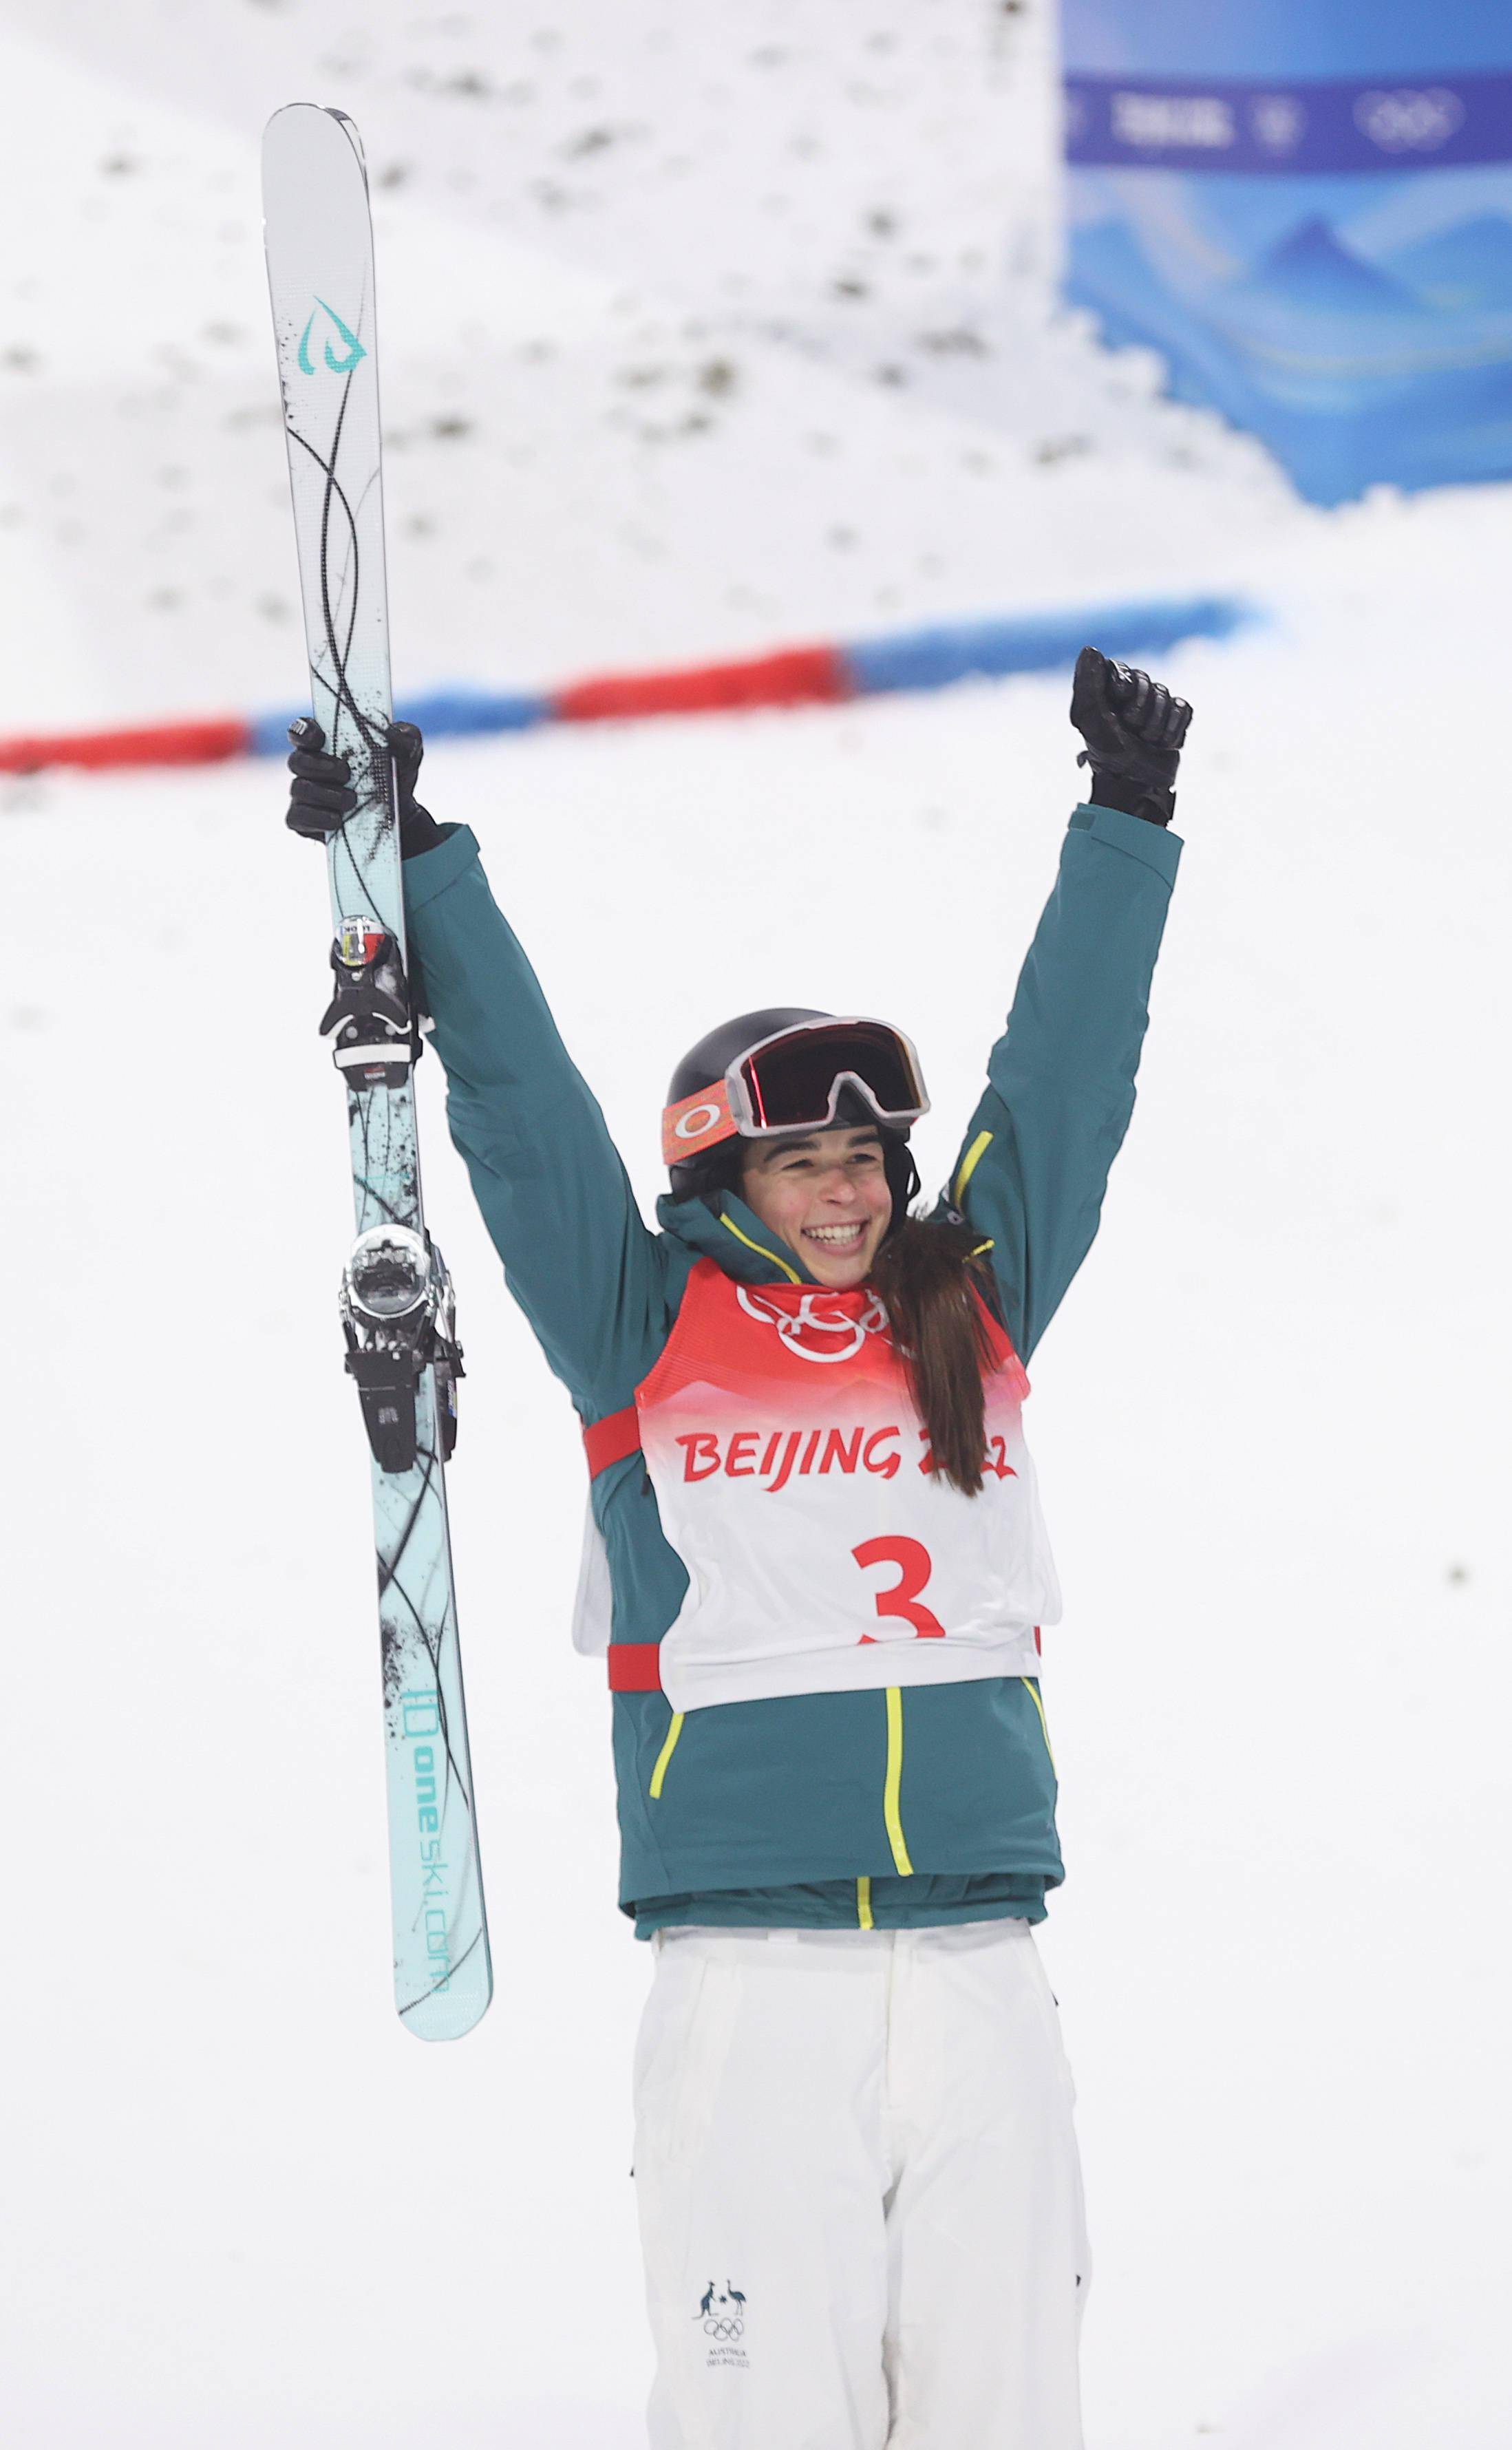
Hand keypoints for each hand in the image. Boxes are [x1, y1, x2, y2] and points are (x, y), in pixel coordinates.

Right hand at [284, 716, 442, 855]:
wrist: (401, 813)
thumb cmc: (397, 772)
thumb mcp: (409, 751)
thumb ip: (404, 735)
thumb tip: (389, 732)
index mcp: (327, 742)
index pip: (302, 730)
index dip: (304, 731)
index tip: (318, 738)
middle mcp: (310, 766)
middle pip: (296, 760)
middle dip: (319, 766)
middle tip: (346, 774)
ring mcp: (305, 794)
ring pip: (299, 789)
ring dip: (325, 794)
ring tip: (351, 800)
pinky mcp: (304, 820)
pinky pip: (298, 817)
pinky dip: (318, 818)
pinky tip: (337, 820)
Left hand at [1070, 647, 1191, 827]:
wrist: (1134, 784)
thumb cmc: (1106, 752)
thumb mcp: (1090, 718)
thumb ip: (1087, 683)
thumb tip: (1090, 649)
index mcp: (1109, 687)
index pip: (1124, 670)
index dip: (1124, 689)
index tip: (1117, 707)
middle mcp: (1133, 692)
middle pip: (1148, 682)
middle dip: (1140, 713)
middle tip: (1130, 731)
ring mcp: (1157, 703)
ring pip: (1167, 697)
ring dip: (1155, 727)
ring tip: (1144, 741)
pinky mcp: (1177, 716)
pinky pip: (1184, 709)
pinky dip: (1173, 730)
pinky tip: (1162, 744)